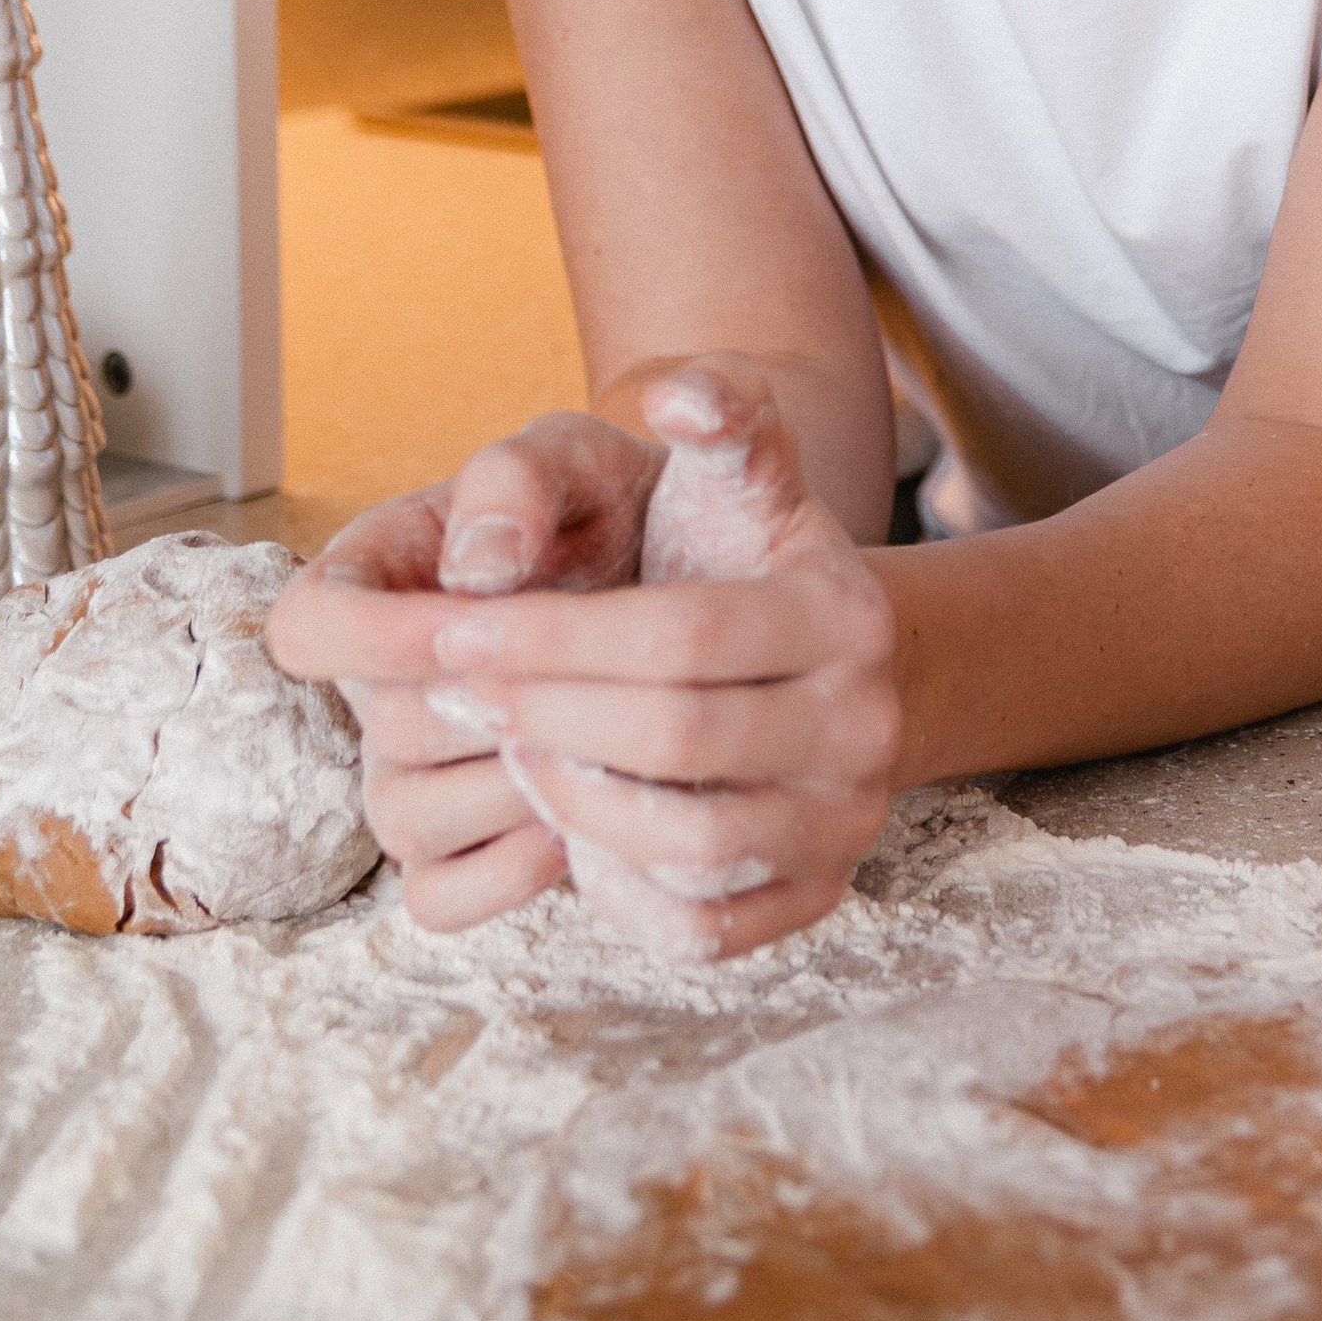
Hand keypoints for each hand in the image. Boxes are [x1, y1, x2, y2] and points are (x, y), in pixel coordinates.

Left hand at [267, 362, 899, 959]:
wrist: (834, 667)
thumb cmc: (750, 560)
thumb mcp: (742, 475)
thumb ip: (720, 414)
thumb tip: (679, 393)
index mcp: (845, 612)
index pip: (680, 634)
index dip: (551, 637)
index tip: (454, 630)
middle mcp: (867, 725)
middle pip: (678, 737)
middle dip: (544, 713)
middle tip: (456, 694)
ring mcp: (847, 822)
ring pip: (690, 843)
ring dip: (573, 802)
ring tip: (512, 751)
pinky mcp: (816, 897)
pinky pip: (703, 927)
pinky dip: (620, 890)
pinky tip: (567, 827)